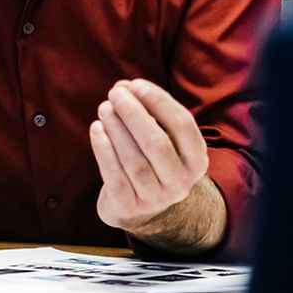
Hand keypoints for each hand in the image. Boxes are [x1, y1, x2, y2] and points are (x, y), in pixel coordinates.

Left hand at [89, 79, 209, 233]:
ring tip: (104, 108)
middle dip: (134, 114)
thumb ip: (146, 109)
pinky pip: (115, 177)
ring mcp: (156, 199)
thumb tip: (123, 87)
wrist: (140, 206)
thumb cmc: (151, 158)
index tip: (136, 84)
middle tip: (114, 94)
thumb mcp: (159, 135)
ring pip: (135, 161)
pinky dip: (104, 151)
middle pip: (157, 144)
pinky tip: (96, 129)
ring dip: (117, 130)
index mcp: (196, 159)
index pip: (182, 124)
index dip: (159, 102)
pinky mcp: (129, 207)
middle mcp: (181, 182)